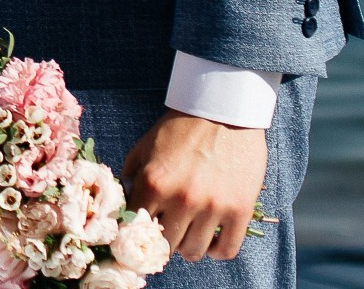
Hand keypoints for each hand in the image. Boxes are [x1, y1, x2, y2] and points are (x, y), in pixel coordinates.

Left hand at [123, 110, 267, 261]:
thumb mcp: (145, 146)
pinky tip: (211, 237)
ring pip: (194, 252)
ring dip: (189, 246)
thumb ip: (131, 176)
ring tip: (190, 232)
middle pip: (166, 246)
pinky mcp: (240, 210)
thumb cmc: (181, 127)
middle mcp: (182, 198)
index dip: (138, 230)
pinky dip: (216, 250)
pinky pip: (227, 250)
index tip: (143, 229)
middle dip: (164, 240)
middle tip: (169, 230)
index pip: (136, 227)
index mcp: (153, 182)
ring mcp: (212, 206)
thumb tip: (123, 205)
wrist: (223, 110)